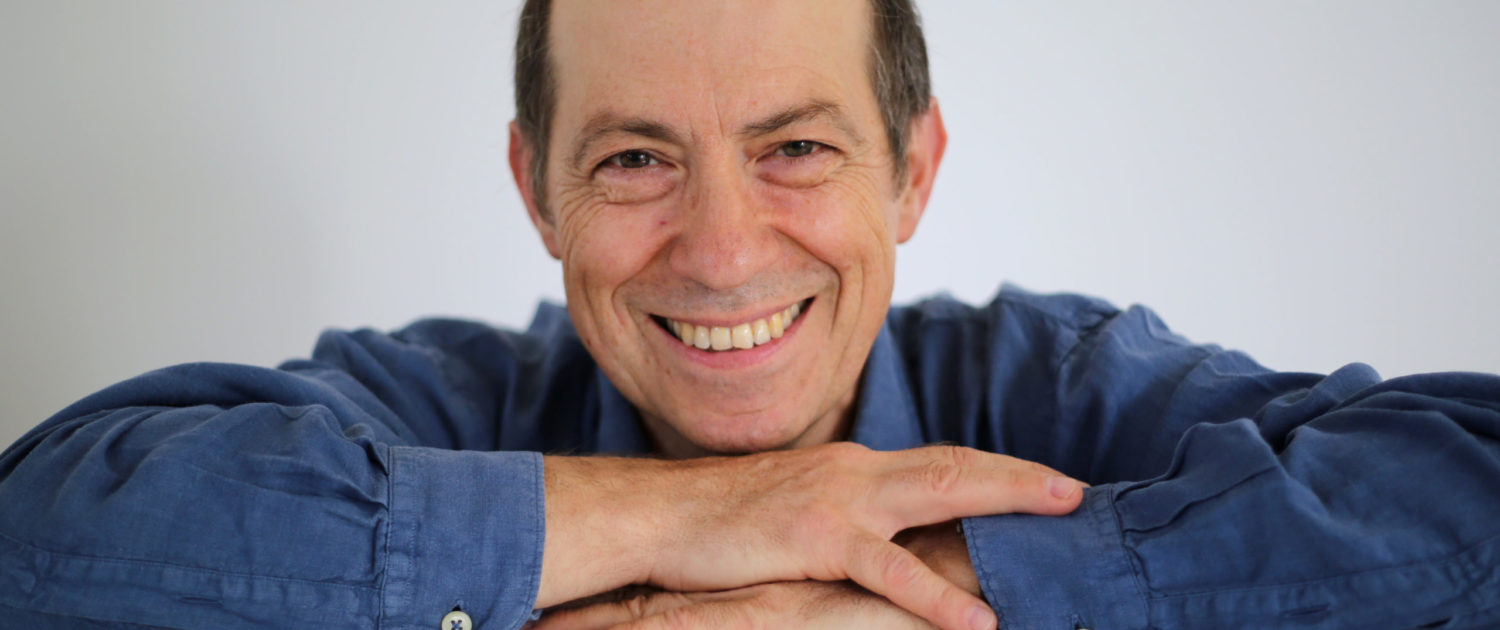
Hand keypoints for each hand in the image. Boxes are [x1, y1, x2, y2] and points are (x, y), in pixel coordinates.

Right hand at [538, 443, 1084, 629]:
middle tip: (1076, 490)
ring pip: (936, 495)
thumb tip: (880, 538)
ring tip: (1057, 519)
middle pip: (953, 465)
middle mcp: (855, 473)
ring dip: (1002, 504)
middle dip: (1018, 475)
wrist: (658, 515)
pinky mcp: (815, 540)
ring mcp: (838, 502)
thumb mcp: (793, 511)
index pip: (936, 462)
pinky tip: (977, 620)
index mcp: (852, 469)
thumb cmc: (720, 521)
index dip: (993, 469)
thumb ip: (843, 517)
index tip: (1041, 481)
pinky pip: (889, 571)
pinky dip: (936, 597)